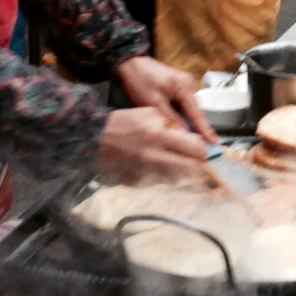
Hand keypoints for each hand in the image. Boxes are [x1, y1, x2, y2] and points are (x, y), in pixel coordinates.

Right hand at [95, 107, 209, 183]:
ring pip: (178, 179)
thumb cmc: (123, 122)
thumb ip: (170, 124)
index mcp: (159, 135)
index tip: (202, 149)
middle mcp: (155, 157)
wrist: (94, 140)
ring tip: (176, 164)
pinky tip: (158, 168)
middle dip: (196, 165)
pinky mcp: (139, 183)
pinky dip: (163, 177)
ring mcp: (147, 173)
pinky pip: (160, 183)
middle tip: (195, 161)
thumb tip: (190, 137)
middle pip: (191, 169)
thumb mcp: (148, 113)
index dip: (202, 150)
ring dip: (181, 173)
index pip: (195, 148)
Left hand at [114, 56, 216, 140]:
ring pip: (188, 109)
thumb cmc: (140, 81)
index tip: (215, 143)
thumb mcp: (154, 103)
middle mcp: (189, 85)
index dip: (206, 130)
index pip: (198, 114)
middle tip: (199, 146)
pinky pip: (182, 104)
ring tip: (189, 139)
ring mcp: (183, 84)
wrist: (130, 63)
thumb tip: (184, 136)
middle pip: (195, 111)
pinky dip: (181, 115)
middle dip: (196, 128)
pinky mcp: (177, 86)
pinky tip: (178, 125)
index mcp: (185, 87)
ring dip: (187, 121)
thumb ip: (171, 119)